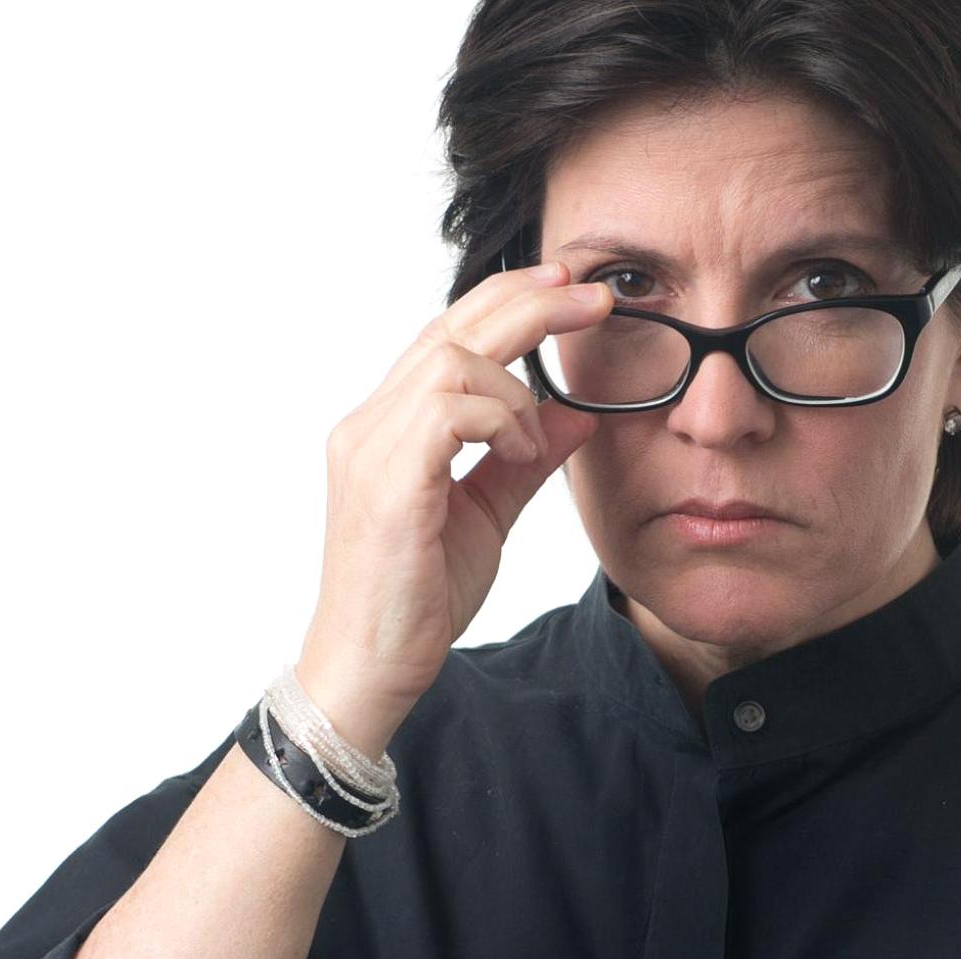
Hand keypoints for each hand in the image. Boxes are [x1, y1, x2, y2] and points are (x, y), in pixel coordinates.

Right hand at [295, 261, 608, 751]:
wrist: (372, 666)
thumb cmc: (418, 597)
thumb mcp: (489, 514)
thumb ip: (526, 459)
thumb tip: (577, 411)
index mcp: (390, 425)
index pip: (446, 333)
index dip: (508, 300)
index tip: (569, 288)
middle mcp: (370, 424)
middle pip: (450, 326)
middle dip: (528, 301)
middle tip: (591, 295)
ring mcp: (370, 448)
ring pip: (452, 359)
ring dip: (515, 386)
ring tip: (534, 438)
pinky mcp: (387, 482)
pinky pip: (449, 410)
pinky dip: (500, 420)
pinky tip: (520, 452)